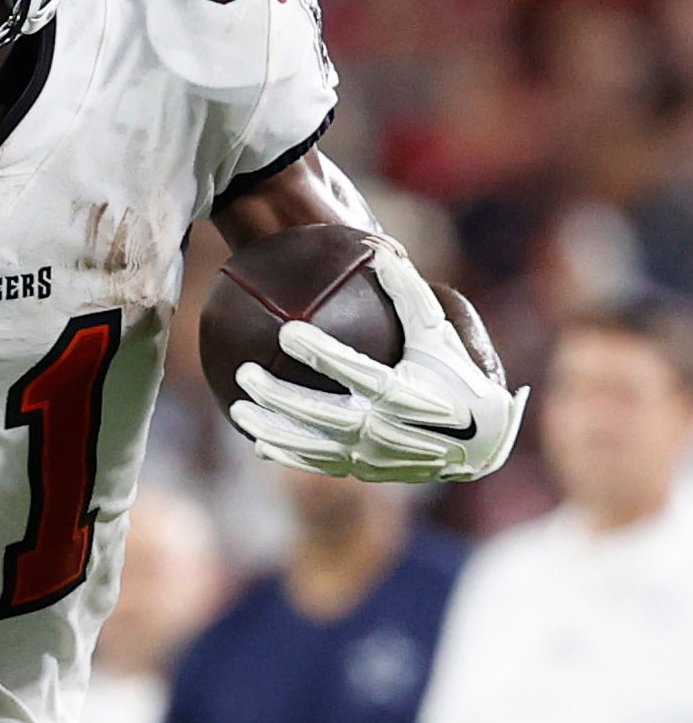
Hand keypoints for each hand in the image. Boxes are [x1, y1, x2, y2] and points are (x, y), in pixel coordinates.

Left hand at [230, 236, 527, 482]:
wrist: (483, 442)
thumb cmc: (457, 375)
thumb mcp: (441, 332)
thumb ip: (410, 295)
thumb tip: (379, 251)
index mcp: (408, 395)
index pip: (358, 373)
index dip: (322, 354)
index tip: (287, 332)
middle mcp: (390, 430)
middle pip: (326, 415)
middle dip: (281, 397)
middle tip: (245, 373)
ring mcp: (377, 456)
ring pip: (317, 446)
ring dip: (274, 429)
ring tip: (238, 409)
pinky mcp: (368, 472)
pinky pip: (322, 465)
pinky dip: (290, 455)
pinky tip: (257, 443)